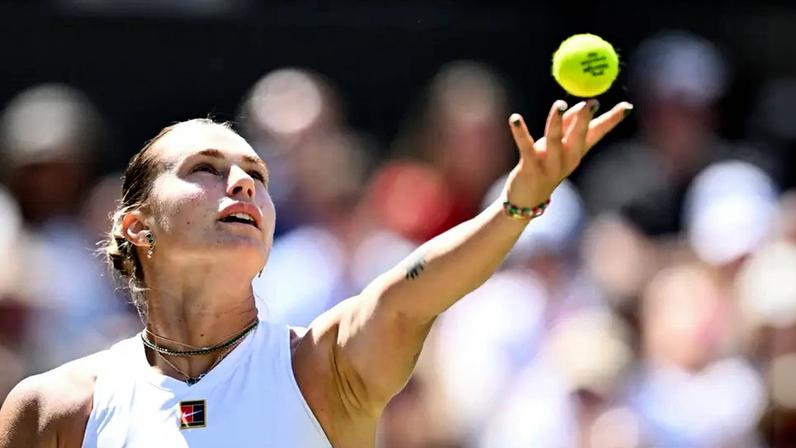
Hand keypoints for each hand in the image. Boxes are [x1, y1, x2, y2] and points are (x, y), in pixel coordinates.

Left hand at [504, 99, 632, 208]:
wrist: (527, 201)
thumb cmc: (544, 167)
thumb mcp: (559, 147)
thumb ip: (568, 125)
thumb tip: (581, 104)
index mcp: (577, 153)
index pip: (597, 133)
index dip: (611, 120)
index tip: (626, 106)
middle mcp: (567, 159)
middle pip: (578, 137)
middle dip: (584, 120)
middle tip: (590, 103)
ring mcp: (549, 165)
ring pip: (554, 141)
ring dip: (556, 122)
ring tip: (558, 105)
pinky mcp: (529, 168)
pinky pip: (525, 147)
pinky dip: (520, 132)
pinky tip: (515, 119)